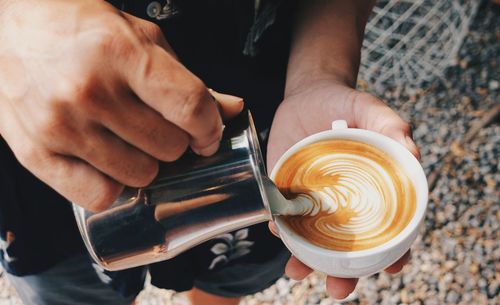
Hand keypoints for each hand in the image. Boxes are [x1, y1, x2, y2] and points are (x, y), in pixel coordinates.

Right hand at [0, 0, 242, 210]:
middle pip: (170, 148)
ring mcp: (60, 126)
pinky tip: (108, 161)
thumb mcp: (140, 39)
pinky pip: (99, 196)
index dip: (210, 127)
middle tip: (158, 126)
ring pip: (141, 176)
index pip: (190, 107)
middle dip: (175, 141)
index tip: (207, 132)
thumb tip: (232, 109)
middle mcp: (89, 91)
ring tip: (128, 140)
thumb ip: (188, 79)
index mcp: (121, 53)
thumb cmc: (77, 30)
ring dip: (146, 163)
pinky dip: (113, 185)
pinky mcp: (36, 154)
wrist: (4, 29)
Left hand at [266, 79, 418, 298]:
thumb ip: (392, 127)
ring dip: (306, 262)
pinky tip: (278, 232)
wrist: (308, 94)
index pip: (389, 231)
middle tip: (338, 289)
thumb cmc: (347, 104)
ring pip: (313, 241)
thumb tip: (412, 154)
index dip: (393, 253)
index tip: (392, 267)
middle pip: (348, 248)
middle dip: (344, 274)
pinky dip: (280, 228)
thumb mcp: (372, 110)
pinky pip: (284, 216)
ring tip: (297, 272)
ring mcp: (314, 201)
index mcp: (374, 192)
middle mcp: (344, 204)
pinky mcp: (287, 192)